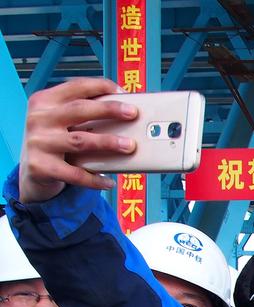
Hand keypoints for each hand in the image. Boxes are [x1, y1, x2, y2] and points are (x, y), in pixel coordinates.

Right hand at [20, 78, 136, 202]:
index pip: (75, 87)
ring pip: (80, 141)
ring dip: (107, 142)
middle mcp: (39, 119)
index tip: (123, 91)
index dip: (100, 86)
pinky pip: (74, 174)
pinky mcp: (40, 167)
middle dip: (108, 109)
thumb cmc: (55, 140)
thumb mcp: (61, 121)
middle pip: (79, 109)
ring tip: (130, 146)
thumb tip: (123, 110)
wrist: (30, 170)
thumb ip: (83, 114)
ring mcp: (39, 143)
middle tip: (133, 113)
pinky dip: (94, 179)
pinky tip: (109, 182)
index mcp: (45, 101)